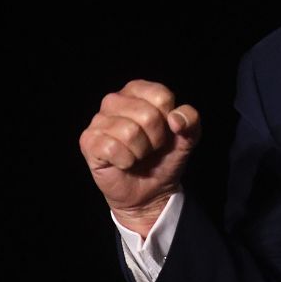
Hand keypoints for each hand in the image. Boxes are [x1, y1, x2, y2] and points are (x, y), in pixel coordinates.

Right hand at [78, 79, 200, 236]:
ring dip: (141, 151)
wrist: (151, 190)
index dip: (170, 120)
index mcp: (138, 90)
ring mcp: (98, 120)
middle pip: (147, 115)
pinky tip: (124, 162)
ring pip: (129, 132)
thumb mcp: (188, 136)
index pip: (161, 96)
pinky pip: (111, 147)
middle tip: (151, 147)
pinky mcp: (88, 141)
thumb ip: (191, 120)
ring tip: (138, 155)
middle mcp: (114, 100)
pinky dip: (125, 160)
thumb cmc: (165, 156)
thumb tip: (175, 118)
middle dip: (156, 138)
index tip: (166, 131)